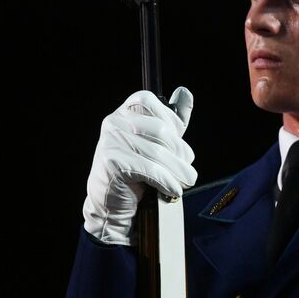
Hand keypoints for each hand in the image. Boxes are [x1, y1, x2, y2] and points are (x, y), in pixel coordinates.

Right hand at [83, 88, 195, 244]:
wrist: (114, 206)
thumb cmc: (139, 173)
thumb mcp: (158, 143)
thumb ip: (173, 119)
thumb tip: (185, 92)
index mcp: (123, 113)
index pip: (148, 100)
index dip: (170, 119)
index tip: (179, 141)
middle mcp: (113, 123)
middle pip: (161, 129)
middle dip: (181, 152)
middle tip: (188, 171)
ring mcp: (110, 142)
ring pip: (159, 152)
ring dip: (179, 171)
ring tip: (185, 182)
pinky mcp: (112, 163)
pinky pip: (151, 169)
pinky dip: (167, 181)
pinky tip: (172, 190)